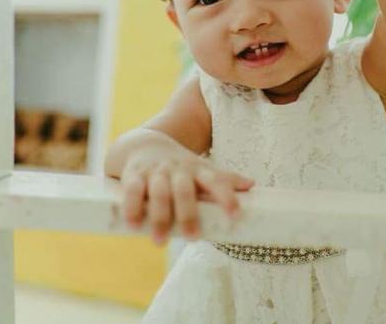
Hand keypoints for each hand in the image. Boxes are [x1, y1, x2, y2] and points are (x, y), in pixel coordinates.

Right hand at [120, 142, 254, 244]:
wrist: (142, 143)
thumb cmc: (178, 165)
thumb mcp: (201, 168)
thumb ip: (223, 179)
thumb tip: (252, 185)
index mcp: (197, 169)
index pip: (215, 181)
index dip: (226, 196)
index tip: (235, 215)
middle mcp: (177, 170)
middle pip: (184, 190)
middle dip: (188, 214)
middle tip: (193, 238)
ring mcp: (155, 172)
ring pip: (158, 192)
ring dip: (160, 216)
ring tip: (160, 242)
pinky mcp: (134, 175)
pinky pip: (132, 191)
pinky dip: (132, 208)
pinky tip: (133, 225)